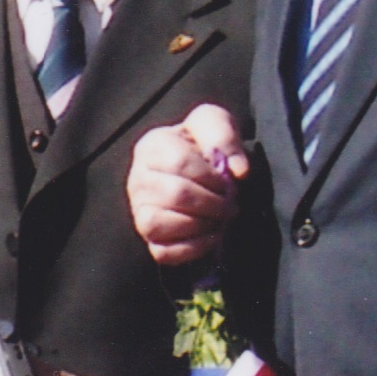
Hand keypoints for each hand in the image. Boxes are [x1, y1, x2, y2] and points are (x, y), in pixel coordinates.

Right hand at [128, 101, 246, 265]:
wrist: (197, 169)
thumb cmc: (204, 145)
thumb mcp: (215, 124)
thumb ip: (225, 136)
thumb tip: (238, 171)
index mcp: (152, 146)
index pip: (179, 162)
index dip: (211, 176)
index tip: (229, 182)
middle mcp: (137, 178)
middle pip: (174, 195)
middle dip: (212, 203)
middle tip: (230, 205)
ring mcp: (139, 210)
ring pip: (160, 224)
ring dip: (199, 225)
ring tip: (218, 219)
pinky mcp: (148, 237)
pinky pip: (163, 252)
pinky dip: (192, 248)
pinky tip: (210, 236)